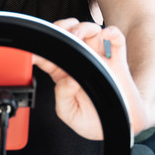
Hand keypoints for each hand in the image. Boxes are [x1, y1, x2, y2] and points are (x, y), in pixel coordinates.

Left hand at [33, 19, 134, 139]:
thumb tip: (69, 79)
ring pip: (91, 31)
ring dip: (83, 27)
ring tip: (78, 37)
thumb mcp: (70, 114)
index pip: (50, 56)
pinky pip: (118, 40)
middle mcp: (81, 63)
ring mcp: (99, 60)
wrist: (120, 127)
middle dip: (61, 29)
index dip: (41, 51)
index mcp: (65, 74)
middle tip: (59, 37)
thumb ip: (63, 97)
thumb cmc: (94, 121)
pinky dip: (113, 33)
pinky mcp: (118, 62)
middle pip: (69, 35)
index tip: (34, 53)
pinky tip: (106, 35)